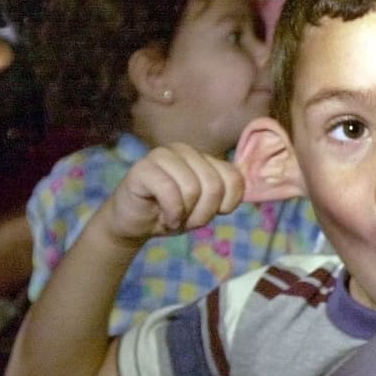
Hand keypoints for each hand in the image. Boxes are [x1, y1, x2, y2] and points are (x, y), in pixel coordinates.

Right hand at [104, 143, 244, 244]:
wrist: (134, 224)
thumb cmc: (171, 213)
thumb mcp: (204, 208)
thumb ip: (223, 194)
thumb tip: (241, 188)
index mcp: (203, 157)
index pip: (234, 178)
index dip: (224, 206)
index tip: (206, 213)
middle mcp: (185, 151)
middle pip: (214, 185)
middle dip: (202, 213)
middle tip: (186, 219)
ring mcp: (162, 155)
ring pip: (192, 189)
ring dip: (185, 215)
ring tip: (173, 217)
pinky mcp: (143, 167)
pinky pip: (170, 192)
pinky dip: (171, 214)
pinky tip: (162, 218)